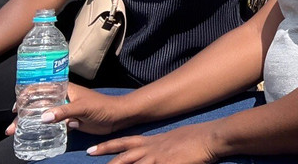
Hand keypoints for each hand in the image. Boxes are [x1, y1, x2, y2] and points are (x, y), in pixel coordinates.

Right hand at [18, 84, 130, 135]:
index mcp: (64, 88)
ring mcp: (65, 110)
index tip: (15, 108)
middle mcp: (62, 98)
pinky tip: (32, 136)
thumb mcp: (82, 107)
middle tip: (11, 126)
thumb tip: (42, 117)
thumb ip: (64, 112)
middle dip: (23, 114)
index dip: (26, 96)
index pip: (41, 88)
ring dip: (29, 123)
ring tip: (15, 132)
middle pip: (38, 104)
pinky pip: (52, 125)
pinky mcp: (69, 121)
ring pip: (43, 115)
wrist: (117, 117)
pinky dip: (41, 130)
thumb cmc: (102, 106)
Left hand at [87, 124, 219, 163]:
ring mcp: (158, 158)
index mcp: (152, 141)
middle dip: (106, 163)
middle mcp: (151, 149)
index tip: (92, 149)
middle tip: (88, 156)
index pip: (124, 142)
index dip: (107, 146)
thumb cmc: (195, 139)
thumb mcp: (173, 141)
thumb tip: (155, 152)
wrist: (209, 137)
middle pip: (123, 157)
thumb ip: (160, 147)